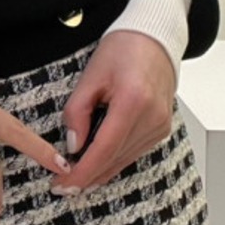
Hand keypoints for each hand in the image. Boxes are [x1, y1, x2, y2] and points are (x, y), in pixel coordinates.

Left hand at [53, 31, 176, 196]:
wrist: (153, 39)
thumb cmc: (123, 50)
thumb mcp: (90, 77)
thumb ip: (77, 112)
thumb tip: (73, 146)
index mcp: (133, 102)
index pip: (103, 150)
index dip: (82, 172)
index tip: (63, 185)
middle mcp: (152, 118)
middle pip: (114, 160)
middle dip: (87, 176)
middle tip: (62, 186)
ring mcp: (160, 125)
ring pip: (124, 160)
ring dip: (100, 171)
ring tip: (75, 177)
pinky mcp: (161, 128)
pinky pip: (133, 152)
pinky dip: (114, 160)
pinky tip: (97, 163)